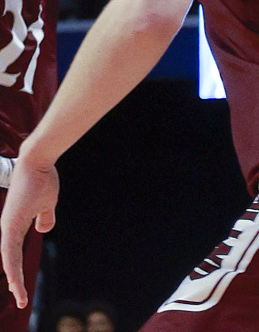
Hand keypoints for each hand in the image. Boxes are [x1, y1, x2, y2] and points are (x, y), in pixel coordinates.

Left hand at [1, 158, 57, 309]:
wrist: (38, 160)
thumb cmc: (42, 177)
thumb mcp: (48, 202)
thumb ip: (45, 217)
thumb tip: (43, 230)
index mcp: (16, 224)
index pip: (15, 254)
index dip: (17, 271)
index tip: (21, 288)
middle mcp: (8, 227)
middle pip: (10, 261)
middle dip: (15, 281)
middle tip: (21, 300)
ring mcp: (7, 226)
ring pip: (8, 260)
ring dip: (14, 279)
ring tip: (20, 296)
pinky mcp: (10, 223)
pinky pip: (9, 251)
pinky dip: (12, 267)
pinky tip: (13, 280)